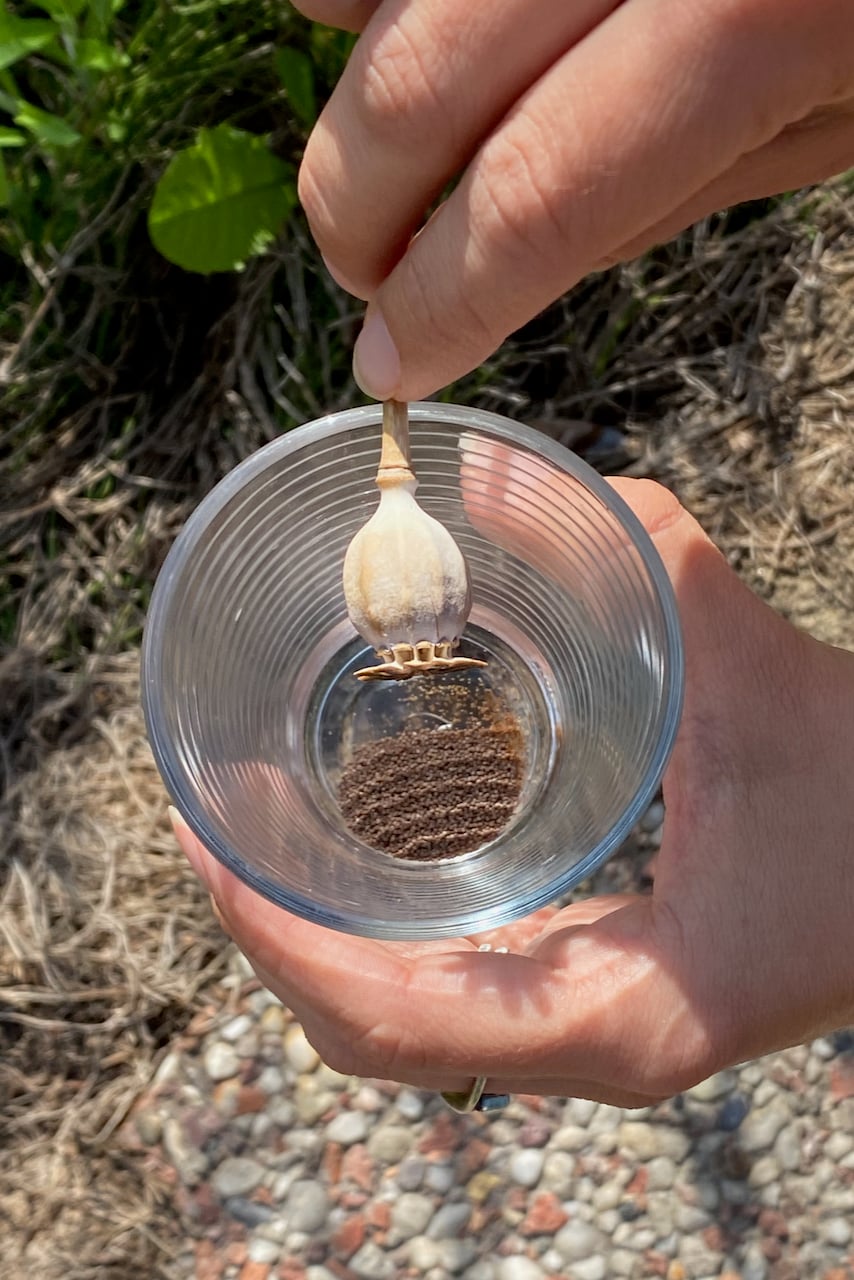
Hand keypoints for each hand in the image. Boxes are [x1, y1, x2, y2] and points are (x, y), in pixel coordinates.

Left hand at [172, 478, 853, 1103]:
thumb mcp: (762, 686)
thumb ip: (647, 566)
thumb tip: (511, 477)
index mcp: (620, 1013)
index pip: (393, 1020)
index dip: (279, 943)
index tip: (205, 844)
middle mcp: (588, 1043)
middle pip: (373, 1030)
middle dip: (271, 932)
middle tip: (208, 814)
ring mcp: (591, 1024)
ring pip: (406, 1016)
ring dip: (315, 930)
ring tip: (257, 822)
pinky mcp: (600, 985)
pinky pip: (454, 980)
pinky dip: (381, 920)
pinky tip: (361, 841)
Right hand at [292, 0, 853, 400]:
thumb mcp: (825, 121)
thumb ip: (660, 192)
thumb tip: (492, 265)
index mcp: (750, 16)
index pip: (533, 196)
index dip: (439, 302)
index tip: (394, 366)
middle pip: (416, 84)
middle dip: (356, 212)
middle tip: (367, 273)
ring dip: (349, 87)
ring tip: (390, 151)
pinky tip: (395, 26)